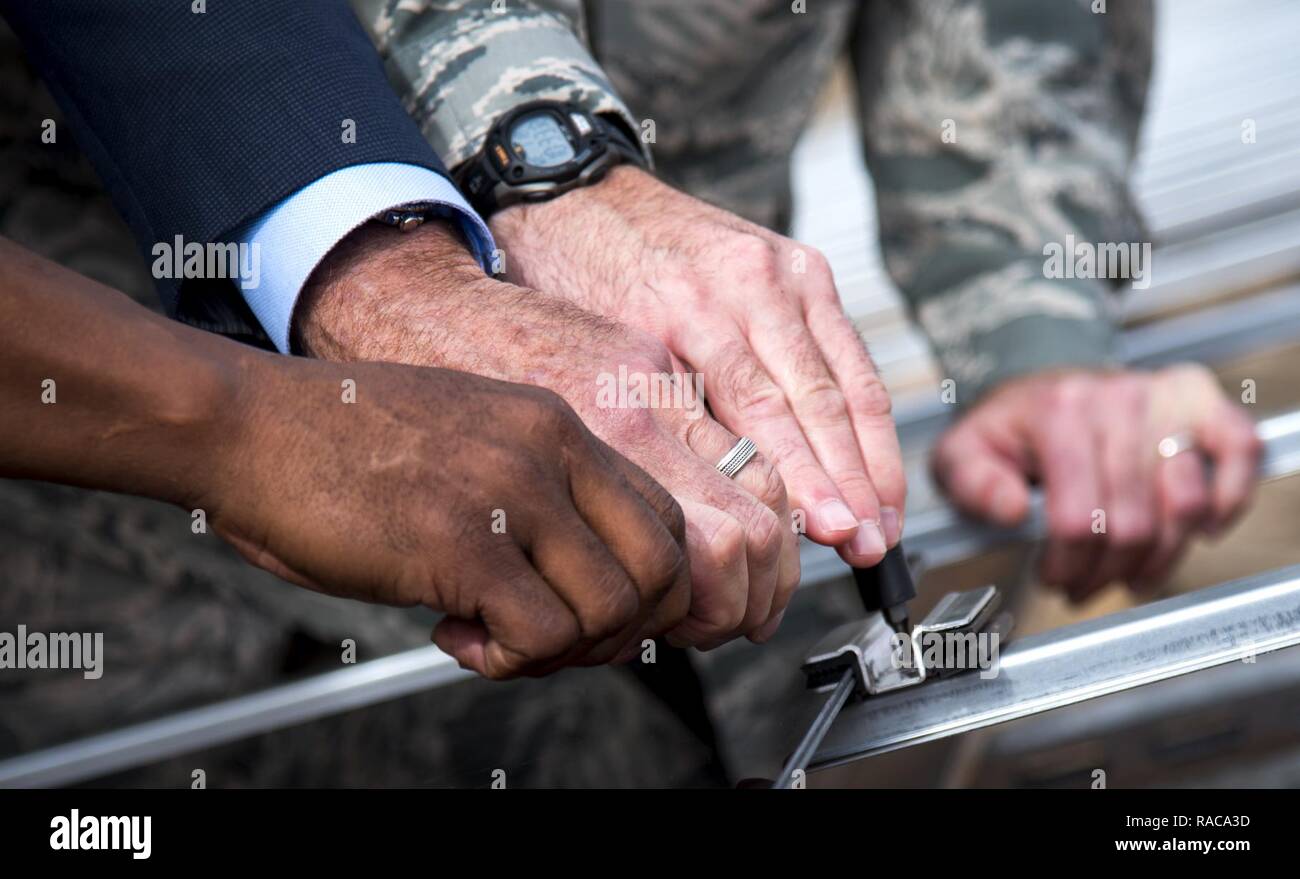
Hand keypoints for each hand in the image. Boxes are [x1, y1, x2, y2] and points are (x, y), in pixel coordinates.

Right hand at [212, 356, 690, 678]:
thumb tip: (581, 577)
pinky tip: (452, 634)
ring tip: (488, 636)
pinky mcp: (460, 543)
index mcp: (555, 425)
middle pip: (663, 569)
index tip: (577, 608)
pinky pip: (542, 635)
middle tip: (549, 639)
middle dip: (622, 630)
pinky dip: (509, 661)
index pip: (664, 519)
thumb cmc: (342, 443)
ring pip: (613, 610)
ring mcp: (511, 493)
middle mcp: (549, 450)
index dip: (641, 588)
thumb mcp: (467, 441)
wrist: (245, 424)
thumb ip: (533, 490)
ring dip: (559, 651)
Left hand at [490, 166, 905, 566]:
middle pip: (816, 399)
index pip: (763, 408)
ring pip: (846, 378)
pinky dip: (868, 412)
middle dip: (850, 482)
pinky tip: (879, 464)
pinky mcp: (804, 266)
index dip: (804, 478)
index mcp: (690, 308)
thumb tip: (724, 501)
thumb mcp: (604, 351)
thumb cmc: (579, 276)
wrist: (583, 193)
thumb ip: (667, 414)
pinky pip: (849, 349)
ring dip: (872, 459)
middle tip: (869, 546)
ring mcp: (785, 270)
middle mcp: (748, 284)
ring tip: (886, 523)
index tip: (831, 532)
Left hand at [931, 365, 1261, 600]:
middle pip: (1131, 523)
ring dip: (1158, 557)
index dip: (1067, 564)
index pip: (1078, 518)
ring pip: (1185, 506)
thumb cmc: (1007, 427)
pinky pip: (1239, 451)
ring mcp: (1164, 398)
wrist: (1037, 381)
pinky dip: (1229, 499)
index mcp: (1059, 412)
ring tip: (1128, 572)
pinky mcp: (1199, 400)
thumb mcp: (962, 454)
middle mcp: (1118, 400)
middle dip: (1105, 571)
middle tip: (1085, 583)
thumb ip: (972, 484)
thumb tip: (1012, 511)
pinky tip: (1201, 530)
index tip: (1053, 577)